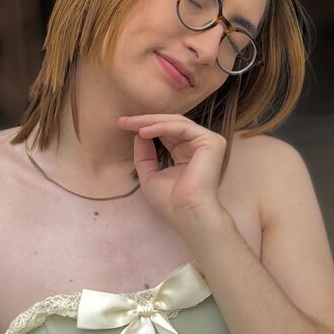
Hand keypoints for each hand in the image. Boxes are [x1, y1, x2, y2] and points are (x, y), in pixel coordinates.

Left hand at [118, 114, 227, 230]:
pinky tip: (144, 131)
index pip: (167, 133)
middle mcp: (199, 146)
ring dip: (151, 121)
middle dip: (145, 120)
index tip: (122, 125)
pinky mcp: (211, 142)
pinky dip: (162, 127)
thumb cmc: (171, 202)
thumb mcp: (150, 174)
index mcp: (187, 153)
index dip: (145, 127)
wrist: (186, 213)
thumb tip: (138, 133)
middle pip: (171, 124)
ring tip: (132, 124)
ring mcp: (207, 143)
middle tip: (123, 121)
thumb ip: (145, 155)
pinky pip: (182, 127)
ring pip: (176, 122)